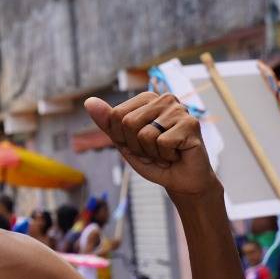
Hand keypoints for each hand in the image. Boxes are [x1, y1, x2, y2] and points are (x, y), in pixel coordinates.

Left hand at [86, 92, 218, 198]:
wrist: (180, 180)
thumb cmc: (153, 159)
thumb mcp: (123, 141)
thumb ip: (107, 122)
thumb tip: (88, 101)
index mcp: (147, 99)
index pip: (116, 115)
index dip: (121, 137)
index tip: (138, 144)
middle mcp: (164, 99)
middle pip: (128, 123)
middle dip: (136, 146)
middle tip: (153, 150)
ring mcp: (179, 109)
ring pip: (144, 134)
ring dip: (151, 152)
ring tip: (165, 152)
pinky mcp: (191, 124)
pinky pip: (162, 143)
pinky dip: (165, 155)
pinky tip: (177, 153)